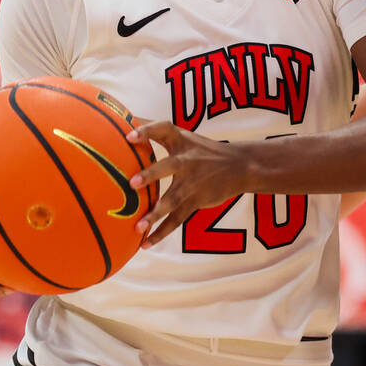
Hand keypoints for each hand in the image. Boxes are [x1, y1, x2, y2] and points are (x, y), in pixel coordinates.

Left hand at [126, 121, 252, 248]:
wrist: (240, 167)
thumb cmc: (203, 150)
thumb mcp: (184, 136)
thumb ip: (156, 132)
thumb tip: (125, 122)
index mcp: (181, 141)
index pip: (163, 129)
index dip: (146, 131)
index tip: (129, 136)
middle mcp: (186, 161)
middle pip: (168, 167)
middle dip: (151, 175)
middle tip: (132, 183)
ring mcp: (192, 183)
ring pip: (172, 200)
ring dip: (155, 214)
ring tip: (138, 226)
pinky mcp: (196, 201)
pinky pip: (176, 219)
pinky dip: (161, 233)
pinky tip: (145, 243)